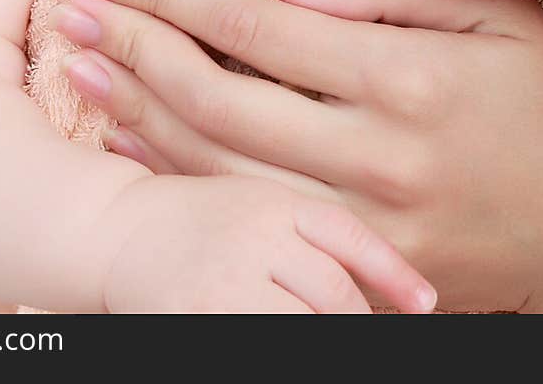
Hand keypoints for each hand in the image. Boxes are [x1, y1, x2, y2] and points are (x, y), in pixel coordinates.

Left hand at [50, 0, 542, 312]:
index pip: (257, 30)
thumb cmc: (540, 101)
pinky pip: (242, 224)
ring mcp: (359, 229)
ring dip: (132, 112)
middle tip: (72, 2)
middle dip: (132, 43)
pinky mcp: (354, 273)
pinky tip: (124, 138)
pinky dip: (173, 180)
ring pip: (213, 171)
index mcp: (406, 81)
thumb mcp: (490, 14)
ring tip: (78, 61)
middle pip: (216, 102)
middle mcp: (374, 161)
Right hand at [94, 172, 436, 313]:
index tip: (425, 304)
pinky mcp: (197, 318)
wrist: (117, 229)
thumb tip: (421, 294)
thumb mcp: (268, 200)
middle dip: (356, 321)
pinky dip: (282, 345)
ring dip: (327, 334)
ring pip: (305, 326)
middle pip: (333, 295)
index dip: (393, 274)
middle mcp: (254, 233)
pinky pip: (259, 342)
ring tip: (331, 330)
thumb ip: (329, 233)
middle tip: (367, 325)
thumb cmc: (207, 217)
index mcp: (276, 198)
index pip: (349, 237)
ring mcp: (224, 281)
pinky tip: (281, 336)